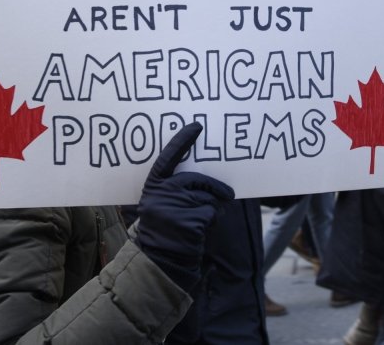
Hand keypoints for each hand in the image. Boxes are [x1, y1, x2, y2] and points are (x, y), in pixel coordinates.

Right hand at [135, 123, 234, 290]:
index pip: (169, 157)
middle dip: (216, 188)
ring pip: (210, 198)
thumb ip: (176, 189)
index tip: (197, 126)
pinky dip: (213, 221)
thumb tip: (206, 179)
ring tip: (199, 223)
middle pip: (199, 180)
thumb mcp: (162, 204)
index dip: (182, 140)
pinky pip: (213, 213)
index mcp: (154, 186)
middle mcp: (164, 193)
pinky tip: (201, 231)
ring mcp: (177, 206)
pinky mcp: (192, 220)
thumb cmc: (165, 229)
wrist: (159, 259)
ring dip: (213, 210)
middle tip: (229, 194)